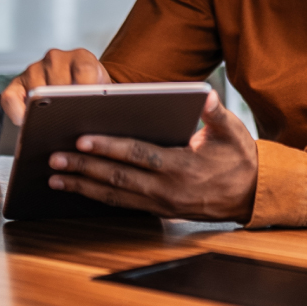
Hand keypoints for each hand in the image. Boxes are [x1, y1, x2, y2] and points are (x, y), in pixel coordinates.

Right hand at [1, 49, 110, 125]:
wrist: (80, 85)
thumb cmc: (92, 91)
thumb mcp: (104, 91)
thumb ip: (104, 97)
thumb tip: (103, 110)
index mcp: (81, 57)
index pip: (84, 71)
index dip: (85, 91)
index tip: (88, 106)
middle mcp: (56, 58)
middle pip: (58, 84)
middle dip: (63, 106)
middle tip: (69, 121)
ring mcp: (35, 68)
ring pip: (34, 91)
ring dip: (41, 110)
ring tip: (52, 122)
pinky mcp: (17, 82)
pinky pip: (10, 98)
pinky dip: (17, 113)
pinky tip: (28, 122)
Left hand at [47, 91, 257, 220]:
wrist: (252, 195)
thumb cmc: (238, 159)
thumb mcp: (232, 132)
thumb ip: (215, 113)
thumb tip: (204, 95)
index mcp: (182, 166)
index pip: (138, 155)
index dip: (109, 148)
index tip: (82, 139)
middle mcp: (167, 189)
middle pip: (118, 178)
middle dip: (84, 168)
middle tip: (54, 158)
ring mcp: (161, 204)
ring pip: (115, 196)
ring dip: (83, 186)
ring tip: (55, 177)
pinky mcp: (158, 210)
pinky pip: (122, 205)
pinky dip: (97, 197)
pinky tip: (77, 188)